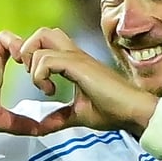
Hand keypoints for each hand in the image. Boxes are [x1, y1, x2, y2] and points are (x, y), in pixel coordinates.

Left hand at [14, 28, 157, 134]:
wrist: (134, 112)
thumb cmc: (113, 111)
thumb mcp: (79, 115)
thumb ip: (59, 118)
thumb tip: (42, 128)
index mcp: (74, 62)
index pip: (47, 43)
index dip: (31, 52)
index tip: (28, 74)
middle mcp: (75, 55)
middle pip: (43, 32)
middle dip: (28, 49)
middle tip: (30, 73)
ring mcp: (78, 58)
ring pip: (41, 40)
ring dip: (34, 66)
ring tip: (44, 87)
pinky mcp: (79, 65)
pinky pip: (47, 60)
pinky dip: (40, 75)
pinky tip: (50, 91)